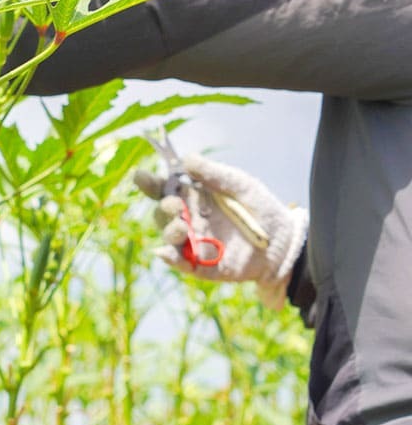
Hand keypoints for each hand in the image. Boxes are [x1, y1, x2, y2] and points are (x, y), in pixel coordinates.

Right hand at [133, 153, 307, 307]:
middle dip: (164, 208)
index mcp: (192, 197)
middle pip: (162, 213)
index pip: (163, 189)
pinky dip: (172, 260)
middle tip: (175, 205)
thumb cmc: (260, 208)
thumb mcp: (240, 184)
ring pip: (169, 237)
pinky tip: (167, 253)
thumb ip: (214, 173)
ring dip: (169, 231)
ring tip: (182, 227)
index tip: (139, 176)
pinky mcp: (204, 265)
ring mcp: (194, 242)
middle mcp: (189, 219)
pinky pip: (182, 264)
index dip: (148, 183)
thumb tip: (186, 159)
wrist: (284, 241)